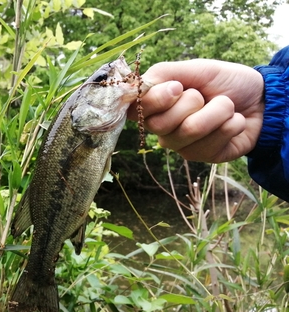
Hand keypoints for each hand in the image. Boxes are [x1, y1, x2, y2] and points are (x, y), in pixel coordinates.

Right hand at [128, 59, 264, 162]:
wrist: (261, 98)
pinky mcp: (203, 157)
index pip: (135, 111)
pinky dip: (231, 124)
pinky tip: (233, 122)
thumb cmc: (225, 81)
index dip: (155, 100)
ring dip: (218, 111)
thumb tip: (137, 86)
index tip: (177, 87)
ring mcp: (182, 146)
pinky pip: (212, 141)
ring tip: (225, 106)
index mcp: (156, 106)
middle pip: (161, 124)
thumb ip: (163, 73)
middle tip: (204, 96)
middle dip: (192, 102)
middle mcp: (163, 130)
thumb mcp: (194, 68)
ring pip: (190, 130)